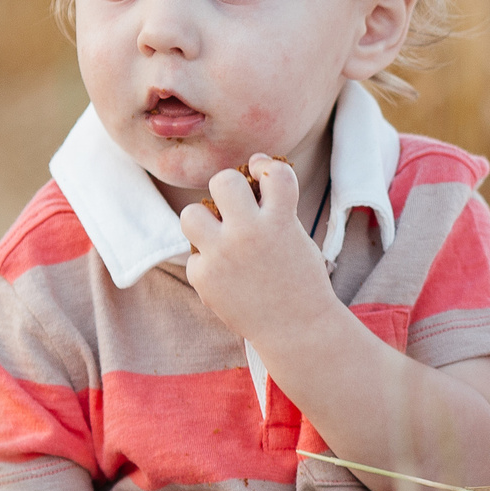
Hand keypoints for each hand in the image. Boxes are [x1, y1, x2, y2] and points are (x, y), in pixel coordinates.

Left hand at [180, 155, 334, 348]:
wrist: (297, 329)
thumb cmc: (299, 278)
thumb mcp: (296, 234)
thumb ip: (274, 201)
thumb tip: (251, 162)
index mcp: (281, 220)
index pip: (272, 171)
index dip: (267, 168)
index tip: (266, 181)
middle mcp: (249, 232)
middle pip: (222, 181)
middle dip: (229, 189)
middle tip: (236, 208)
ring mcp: (222, 255)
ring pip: (190, 214)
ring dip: (205, 222)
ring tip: (220, 237)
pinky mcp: (203, 277)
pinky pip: (194, 255)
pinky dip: (208, 263)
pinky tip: (227, 277)